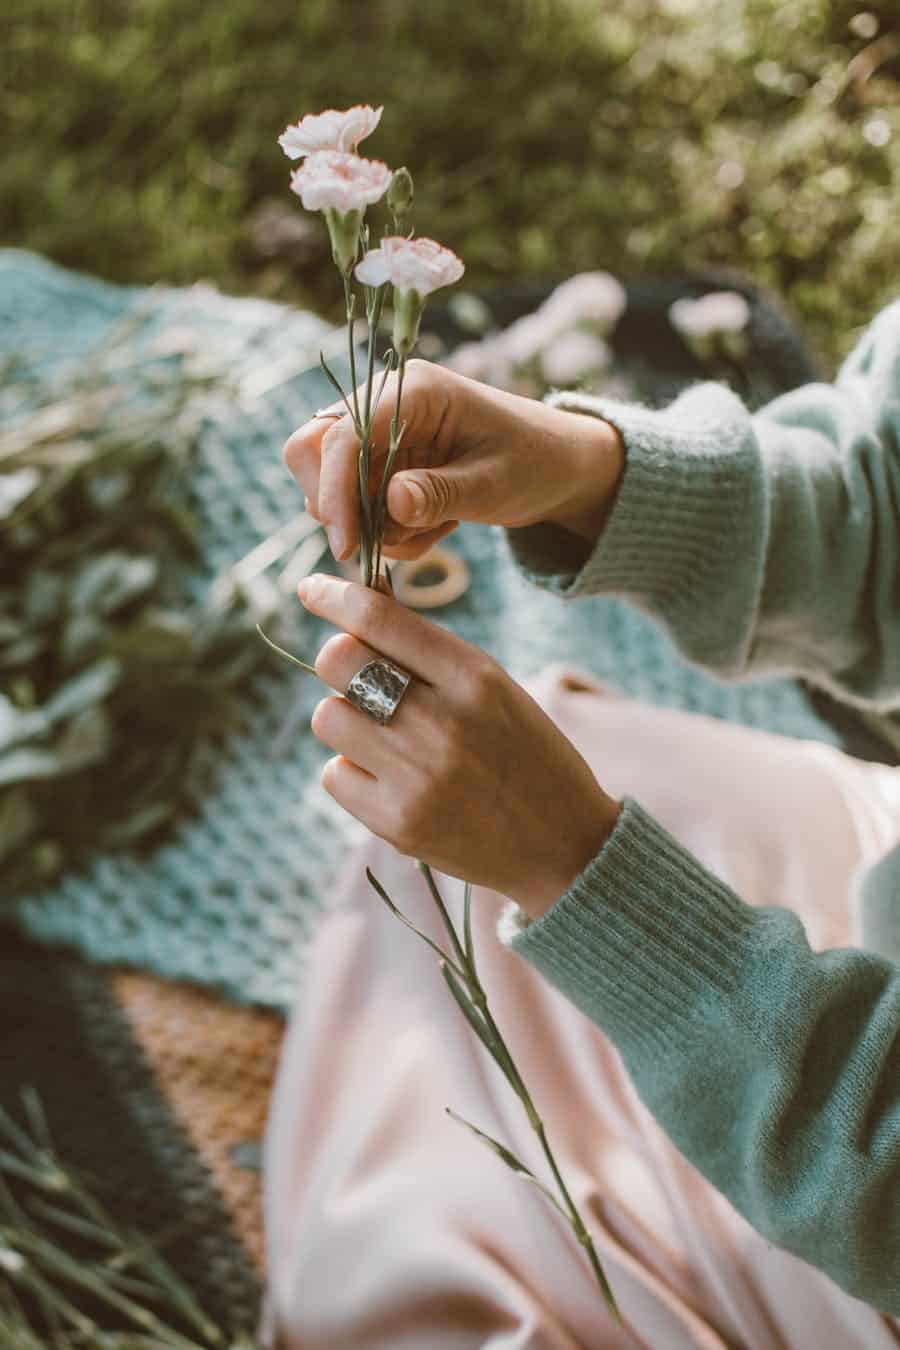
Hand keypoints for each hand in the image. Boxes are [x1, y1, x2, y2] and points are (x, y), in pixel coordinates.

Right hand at [284, 359, 624, 562]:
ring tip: (432, 531)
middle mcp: (383, 405)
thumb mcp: (495, 483)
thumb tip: (392, 502)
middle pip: (311, 451)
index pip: (342, 435)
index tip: (348, 547)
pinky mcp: (381, 466)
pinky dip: (386, 532)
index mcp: (413, 390)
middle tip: (380, 544)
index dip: (334, 491)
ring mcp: (378, 437)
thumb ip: (442, 493)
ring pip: (330, 487)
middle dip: (336, 505)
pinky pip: (356, 508)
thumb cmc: (535, 463)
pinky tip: (434, 529)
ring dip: (370, 525)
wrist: (557, 467)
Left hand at [299, 573, 621, 918]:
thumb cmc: (524, 752)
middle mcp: (443, 722)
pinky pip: (334, 774)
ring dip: (345, 719)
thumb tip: (359, 597)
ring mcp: (417, 776)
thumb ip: (427, 647)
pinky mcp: (397, 823)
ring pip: (328, 717)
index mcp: (474, 677)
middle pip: (337, 661)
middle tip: (360, 676)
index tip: (312, 589)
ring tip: (385, 736)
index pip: (378, 619)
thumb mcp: (493, 686)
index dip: (333, 596)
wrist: (563, 845)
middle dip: (338, 659)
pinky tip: (390, 779)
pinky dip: (352, 771)